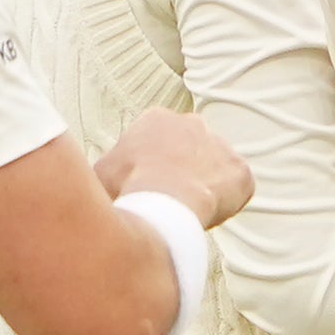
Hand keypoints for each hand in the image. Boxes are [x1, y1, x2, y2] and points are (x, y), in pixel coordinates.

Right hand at [97, 108, 253, 228]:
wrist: (162, 201)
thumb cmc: (126, 188)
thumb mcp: (100, 173)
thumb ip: (106, 170)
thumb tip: (94, 180)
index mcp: (157, 119)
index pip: (158, 141)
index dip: (152, 166)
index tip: (146, 186)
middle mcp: (193, 124)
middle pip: (189, 151)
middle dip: (181, 171)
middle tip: (169, 199)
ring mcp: (221, 146)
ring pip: (213, 170)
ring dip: (204, 188)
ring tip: (186, 211)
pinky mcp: (241, 173)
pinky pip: (236, 190)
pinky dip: (225, 205)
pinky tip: (206, 215)